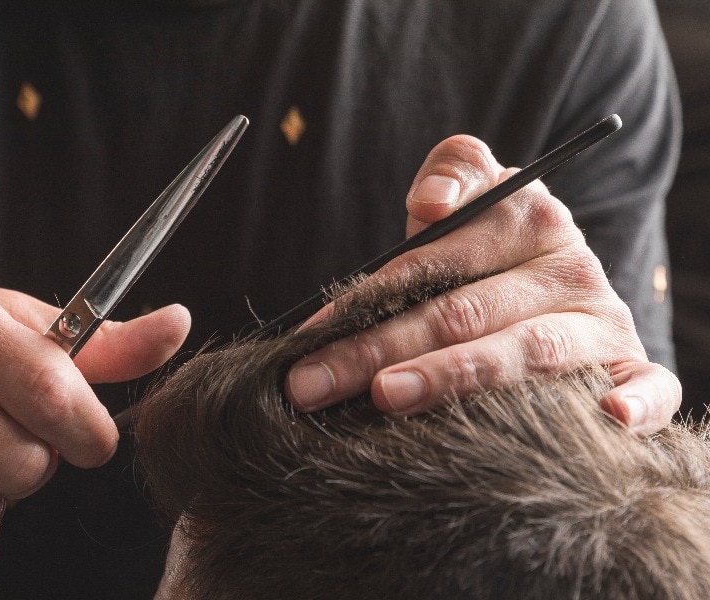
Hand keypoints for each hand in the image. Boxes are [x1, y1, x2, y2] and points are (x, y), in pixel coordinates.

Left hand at [284, 135, 679, 434]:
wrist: (553, 274)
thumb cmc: (486, 248)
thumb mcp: (468, 197)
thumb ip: (449, 177)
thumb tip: (431, 204)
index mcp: (530, 220)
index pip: (436, 261)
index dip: (367, 297)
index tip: (309, 332)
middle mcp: (571, 271)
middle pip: (465, 313)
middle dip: (378, 349)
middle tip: (312, 384)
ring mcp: (604, 324)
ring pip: (526, 354)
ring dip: (453, 378)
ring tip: (387, 397)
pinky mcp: (633, 368)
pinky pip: (651, 389)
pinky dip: (636, 404)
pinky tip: (607, 419)